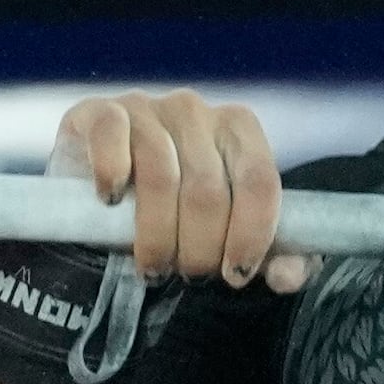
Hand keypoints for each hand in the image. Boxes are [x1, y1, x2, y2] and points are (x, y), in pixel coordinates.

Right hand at [55, 89, 310, 292]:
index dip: (251, 236)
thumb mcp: (225, 235)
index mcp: (238, 129)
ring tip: (153, 266)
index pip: (259, 181)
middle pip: (208, 190)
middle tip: (188, 276)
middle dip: (200, 250)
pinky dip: (112, 174)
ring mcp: (146, 107)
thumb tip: (288, 276)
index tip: (234, 274)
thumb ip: (269, 255)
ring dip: (156, 236)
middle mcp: (195, 110)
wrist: (96, 189)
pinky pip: (112, 138)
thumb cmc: (173, 212)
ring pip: (160, 178)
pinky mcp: (99, 111)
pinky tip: (112, 203)